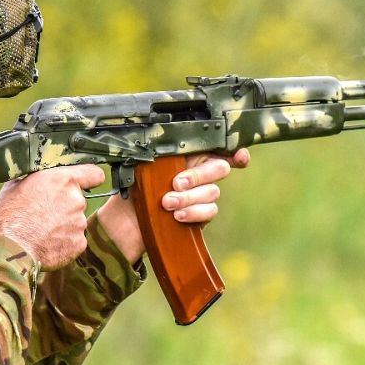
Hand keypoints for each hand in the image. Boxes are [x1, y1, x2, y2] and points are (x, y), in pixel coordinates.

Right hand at [0, 165, 105, 268]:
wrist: (9, 249)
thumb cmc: (7, 216)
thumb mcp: (15, 185)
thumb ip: (36, 177)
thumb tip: (37, 176)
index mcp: (62, 180)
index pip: (94, 174)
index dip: (89, 179)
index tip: (84, 183)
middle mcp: (76, 200)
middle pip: (78, 201)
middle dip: (65, 206)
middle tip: (44, 215)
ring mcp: (79, 223)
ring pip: (76, 222)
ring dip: (64, 225)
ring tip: (41, 232)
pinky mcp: (79, 244)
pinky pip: (74, 240)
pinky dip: (63, 243)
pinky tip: (46, 244)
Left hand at [96, 149, 251, 263]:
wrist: (126, 220)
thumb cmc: (135, 187)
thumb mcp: (146, 164)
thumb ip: (164, 153)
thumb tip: (173, 144)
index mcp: (189, 155)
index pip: (218, 148)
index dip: (233, 151)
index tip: (238, 156)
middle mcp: (199, 173)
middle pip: (219, 168)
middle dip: (198, 176)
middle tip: (176, 183)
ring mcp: (201, 195)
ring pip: (212, 192)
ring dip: (189, 197)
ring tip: (167, 203)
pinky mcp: (201, 216)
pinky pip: (209, 211)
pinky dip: (194, 212)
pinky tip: (178, 215)